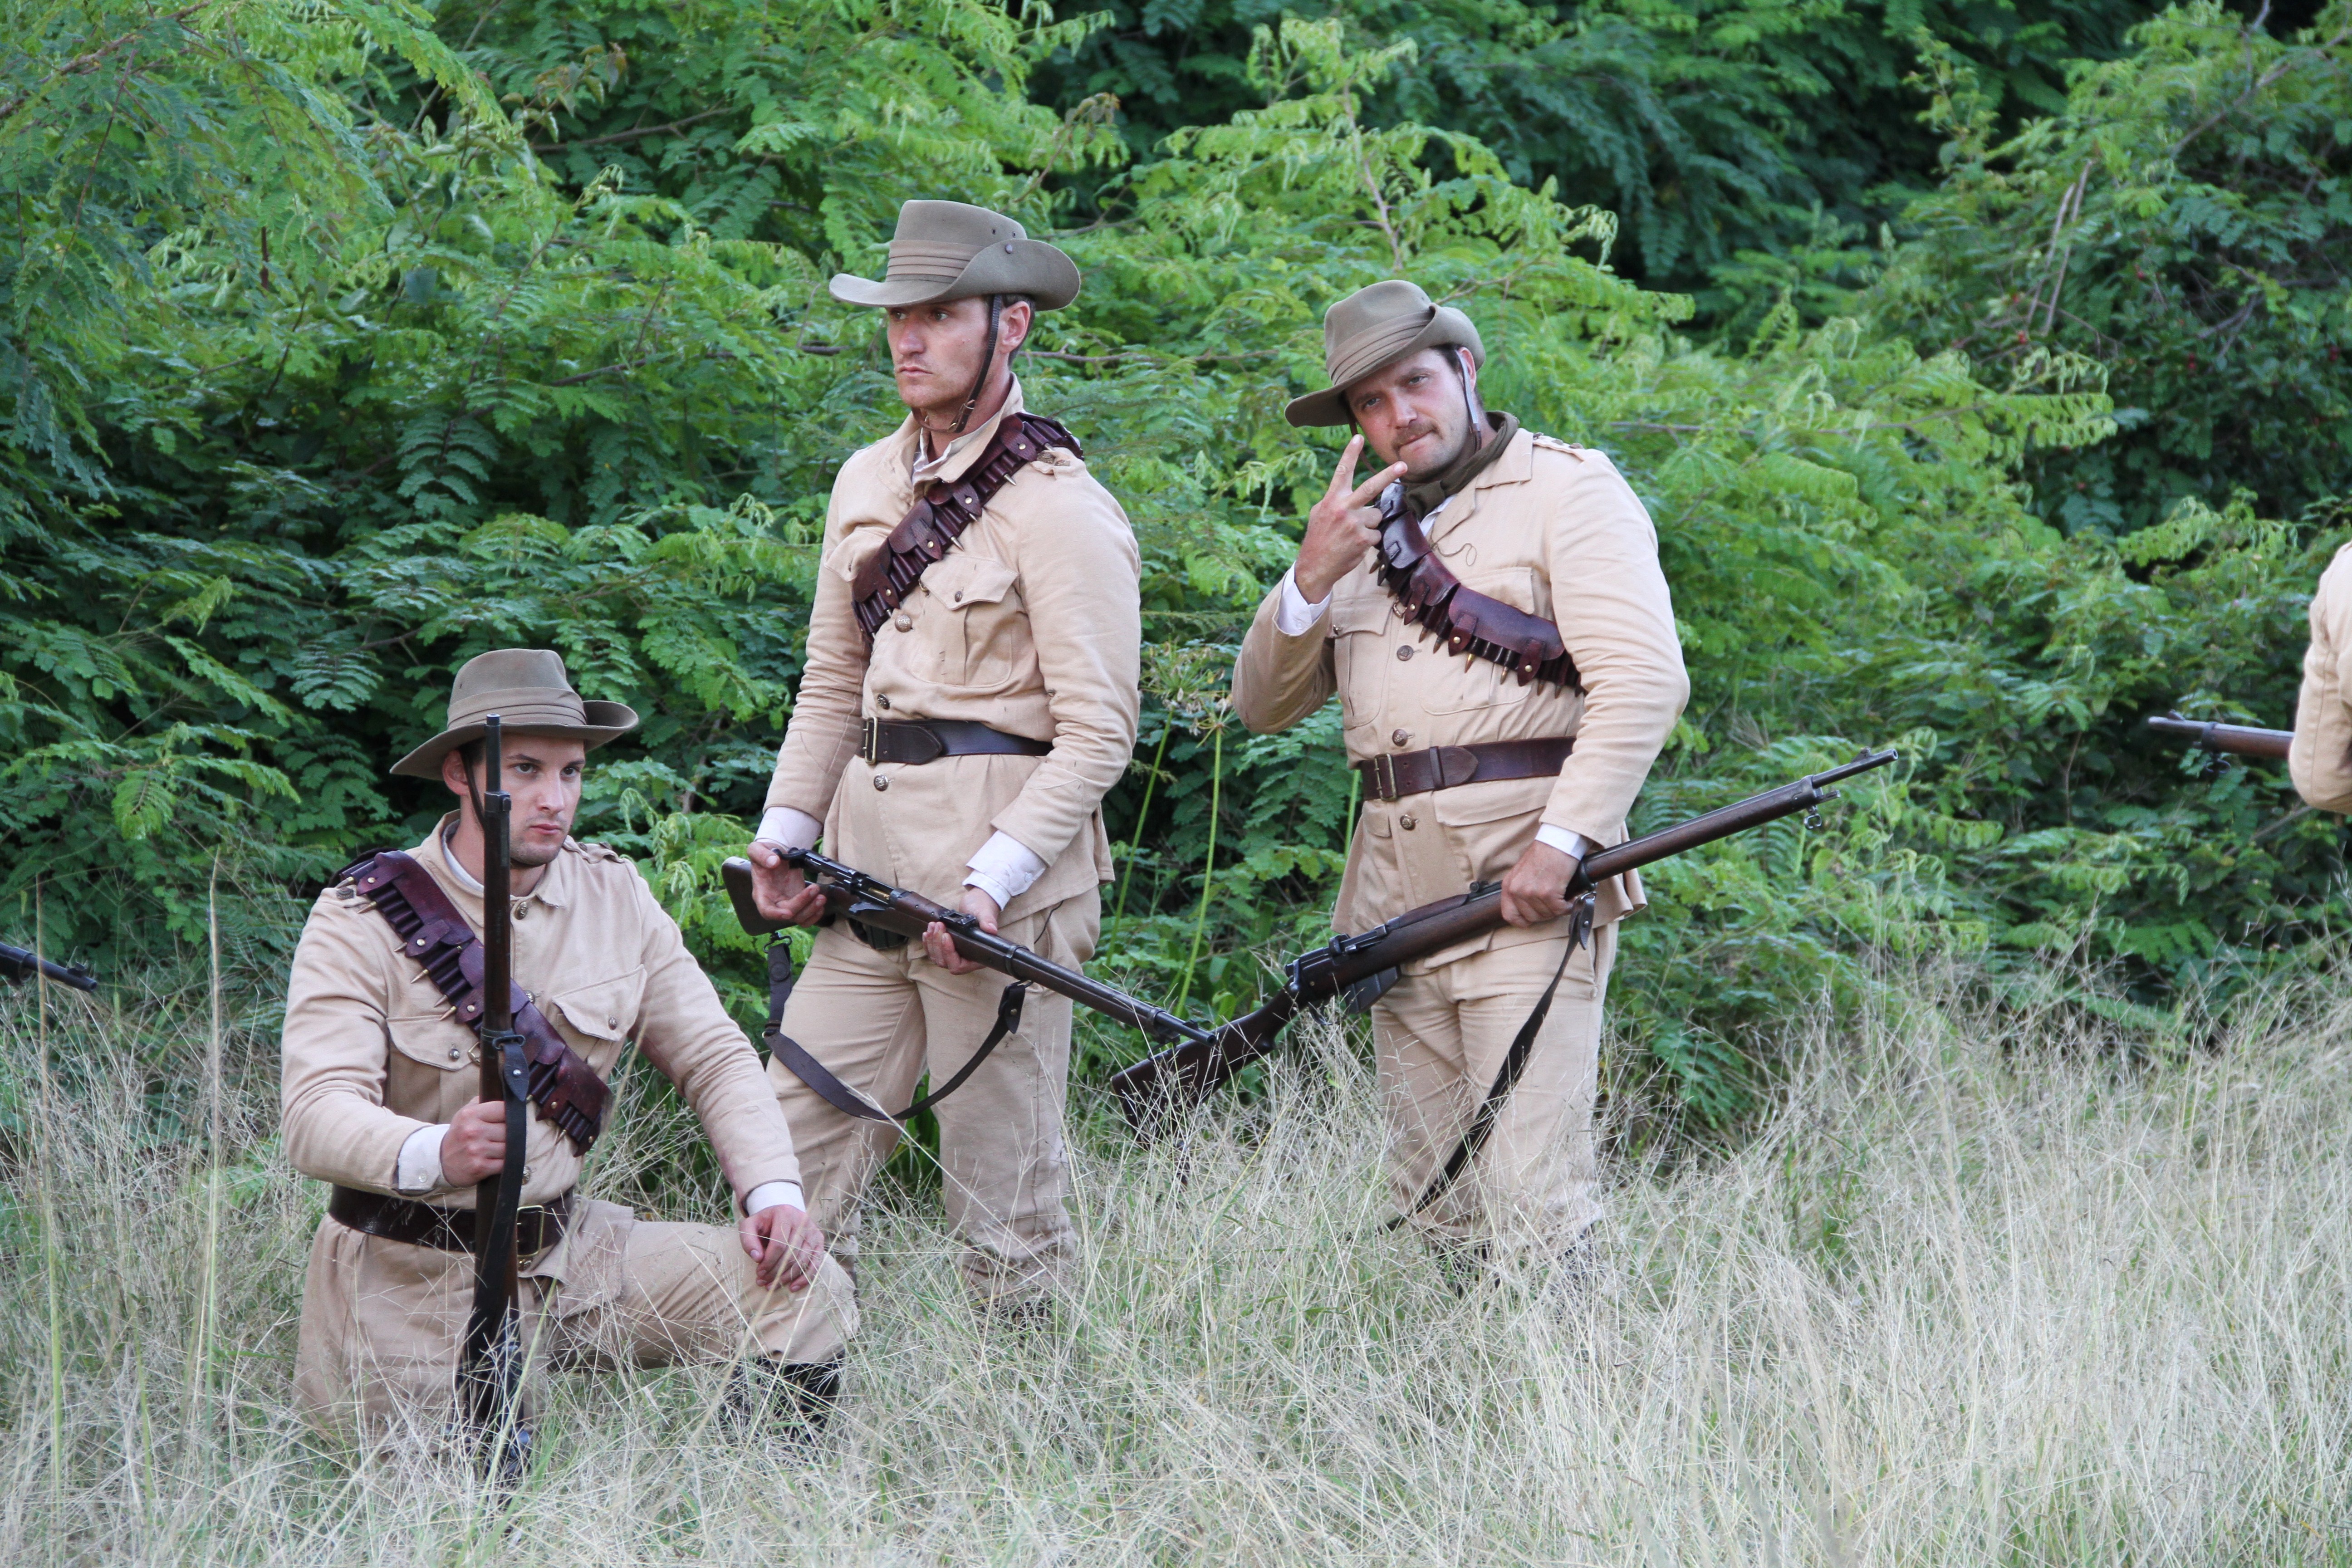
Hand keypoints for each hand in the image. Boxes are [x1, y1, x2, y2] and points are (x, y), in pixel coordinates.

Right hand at [440, 1097, 510, 1187]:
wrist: (441, 1161)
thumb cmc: (459, 1134)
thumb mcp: (465, 1113)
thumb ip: (482, 1102)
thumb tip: (504, 1094)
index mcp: (470, 1115)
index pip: (503, 1109)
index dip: (511, 1114)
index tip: (510, 1119)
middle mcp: (472, 1131)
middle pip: (509, 1129)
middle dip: (510, 1134)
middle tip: (503, 1136)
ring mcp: (476, 1150)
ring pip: (508, 1147)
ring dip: (507, 1150)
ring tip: (498, 1148)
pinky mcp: (479, 1167)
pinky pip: (503, 1163)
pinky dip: (502, 1163)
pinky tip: (495, 1160)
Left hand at [739, 1201, 824, 1292]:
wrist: (781, 1215)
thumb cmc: (764, 1223)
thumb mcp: (750, 1226)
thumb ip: (748, 1240)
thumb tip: (757, 1258)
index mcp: (784, 1213)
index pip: (779, 1244)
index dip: (769, 1261)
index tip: (759, 1273)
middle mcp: (802, 1221)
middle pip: (791, 1254)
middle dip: (776, 1272)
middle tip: (763, 1282)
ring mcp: (813, 1231)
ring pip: (802, 1260)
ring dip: (787, 1277)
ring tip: (772, 1286)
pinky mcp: (819, 1240)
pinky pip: (815, 1263)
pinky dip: (805, 1277)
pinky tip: (792, 1287)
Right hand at [748, 838, 825, 925]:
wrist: (776, 855)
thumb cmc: (764, 854)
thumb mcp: (757, 849)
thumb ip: (762, 855)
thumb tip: (773, 862)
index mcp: (761, 893)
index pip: (766, 910)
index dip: (777, 915)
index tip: (789, 913)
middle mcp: (774, 902)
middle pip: (788, 913)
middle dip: (802, 903)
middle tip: (814, 889)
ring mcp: (787, 903)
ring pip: (799, 917)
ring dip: (812, 910)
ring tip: (821, 897)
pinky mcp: (799, 901)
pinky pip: (806, 915)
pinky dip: (815, 914)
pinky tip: (821, 904)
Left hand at [923, 887, 999, 974]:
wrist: (977, 902)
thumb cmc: (983, 909)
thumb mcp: (986, 913)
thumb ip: (988, 922)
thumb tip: (991, 929)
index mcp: (978, 957)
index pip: (960, 966)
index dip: (950, 953)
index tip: (947, 936)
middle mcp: (966, 959)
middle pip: (945, 962)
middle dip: (938, 944)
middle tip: (939, 926)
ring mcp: (955, 955)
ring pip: (937, 958)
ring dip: (932, 942)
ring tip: (933, 925)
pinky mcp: (946, 949)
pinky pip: (933, 953)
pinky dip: (928, 943)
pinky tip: (927, 932)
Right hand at [1295, 434, 1405, 602]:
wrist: (1315, 566)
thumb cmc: (1318, 538)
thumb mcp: (1320, 513)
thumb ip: (1336, 500)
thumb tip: (1351, 493)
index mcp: (1332, 500)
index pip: (1342, 472)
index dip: (1350, 454)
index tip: (1358, 438)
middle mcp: (1343, 509)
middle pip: (1370, 488)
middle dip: (1388, 475)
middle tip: (1403, 465)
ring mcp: (1354, 524)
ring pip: (1376, 515)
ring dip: (1369, 523)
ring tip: (1353, 533)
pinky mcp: (1363, 539)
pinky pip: (1376, 533)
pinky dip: (1369, 539)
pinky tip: (1355, 545)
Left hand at [1500, 839, 1582, 928]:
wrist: (1557, 842)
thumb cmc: (1544, 854)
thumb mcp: (1522, 873)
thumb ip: (1521, 891)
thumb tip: (1529, 909)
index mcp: (1508, 885)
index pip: (1509, 915)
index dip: (1523, 921)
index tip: (1533, 919)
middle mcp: (1516, 890)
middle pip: (1532, 917)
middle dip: (1546, 913)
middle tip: (1554, 903)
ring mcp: (1531, 892)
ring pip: (1547, 914)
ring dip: (1558, 908)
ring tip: (1563, 897)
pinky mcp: (1547, 892)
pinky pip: (1559, 909)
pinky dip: (1568, 906)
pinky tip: (1570, 897)